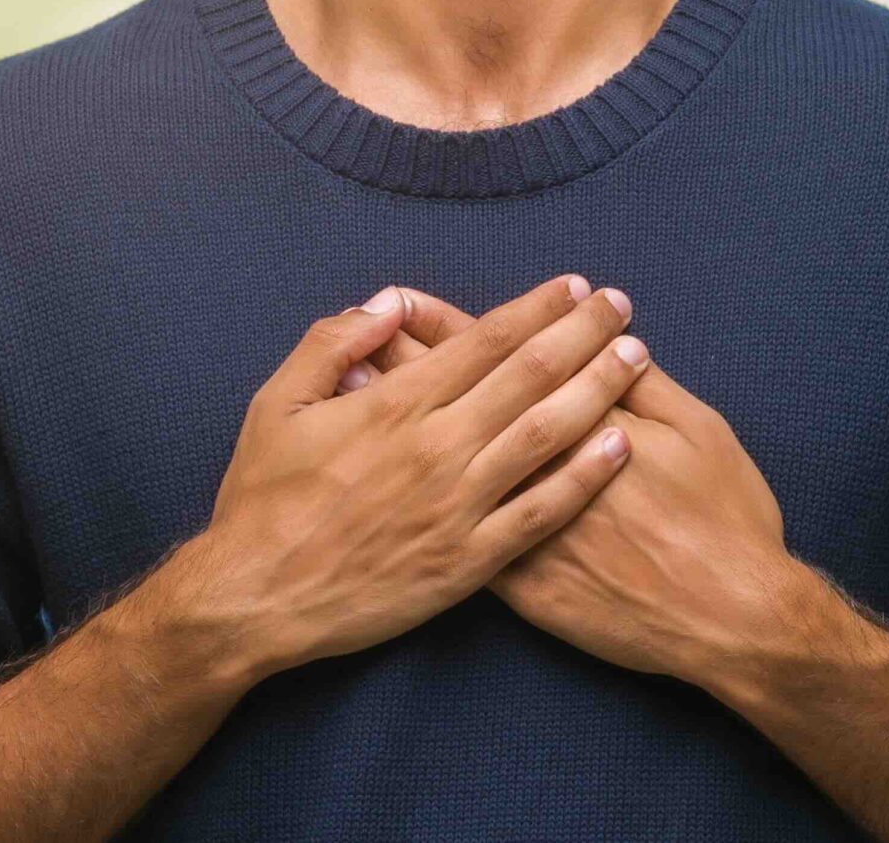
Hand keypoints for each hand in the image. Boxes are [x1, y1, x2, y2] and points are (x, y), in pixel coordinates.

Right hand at [166, 274, 649, 681]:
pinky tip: (621, 446)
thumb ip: (332, 342)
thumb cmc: (261, 500)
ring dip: (599, 388)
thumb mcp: (276, 404)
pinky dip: (585, 476)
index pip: (486, 340)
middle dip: (584, 333)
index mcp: (395, 405)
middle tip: (622, 306)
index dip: (538, 308)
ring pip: (548, 434)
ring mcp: (459, 506)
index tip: (576, 286)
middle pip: (531, 375)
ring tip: (636, 356)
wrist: (252, 601)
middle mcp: (437, 448)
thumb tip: (389, 302)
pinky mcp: (469, 561)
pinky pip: (542, 512)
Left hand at [357, 290, 802, 688]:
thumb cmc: (725, 517)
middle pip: (458, 405)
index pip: (500, 360)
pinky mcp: (519, 584)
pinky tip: (379, 482)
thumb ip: (647, 386)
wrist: (725, 616)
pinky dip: (413, 502)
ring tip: (349, 390)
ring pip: (443, 466)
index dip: (452, 328)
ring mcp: (524, 531)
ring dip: (396, 428)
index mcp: (580, 420)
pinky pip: (454, 536)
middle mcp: (540, 470)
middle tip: (354, 335)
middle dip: (405, 363)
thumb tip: (609, 342)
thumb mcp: (700, 430)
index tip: (407, 300)